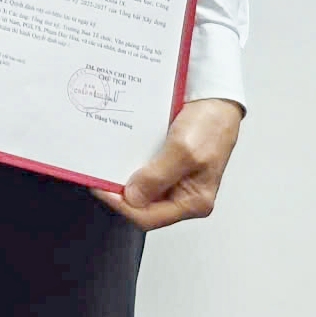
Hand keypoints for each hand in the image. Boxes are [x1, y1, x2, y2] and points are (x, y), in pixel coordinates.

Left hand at [93, 98, 243, 229]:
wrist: (217, 98)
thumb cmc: (212, 124)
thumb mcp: (184, 151)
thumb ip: (158, 177)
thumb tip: (133, 197)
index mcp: (194, 201)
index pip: (149, 218)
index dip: (121, 206)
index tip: (100, 188)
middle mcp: (183, 195)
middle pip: (142, 205)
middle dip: (119, 193)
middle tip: (98, 175)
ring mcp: (174, 180)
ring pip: (140, 188)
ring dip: (122, 178)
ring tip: (105, 165)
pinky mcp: (166, 164)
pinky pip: (142, 171)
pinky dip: (129, 164)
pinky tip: (118, 155)